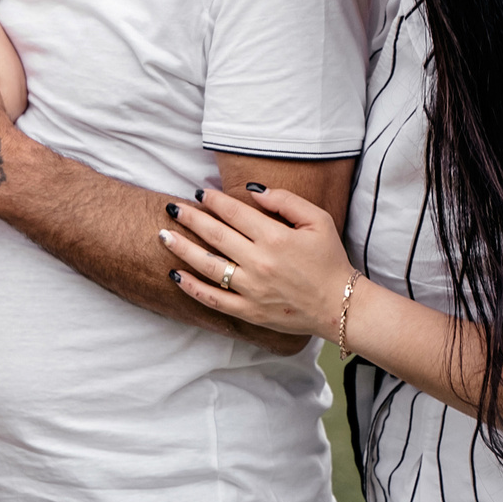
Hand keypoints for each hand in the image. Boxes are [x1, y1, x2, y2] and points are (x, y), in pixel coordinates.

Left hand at [156, 186, 355, 340]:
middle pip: (215, 235)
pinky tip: (176, 274)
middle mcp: (260, 262)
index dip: (213, 201)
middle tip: (171, 207)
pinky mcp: (249, 311)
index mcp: (276, 238)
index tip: (198, 193)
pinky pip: (213, 299)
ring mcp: (252, 289)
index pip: (234, 213)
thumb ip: (286, 201)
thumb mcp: (318, 220)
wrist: (340, 306)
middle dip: (190, 219)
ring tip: (163, 235)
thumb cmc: (329, 259)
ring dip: (182, 249)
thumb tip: (253, 190)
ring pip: (208, 266)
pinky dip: (192, 287)